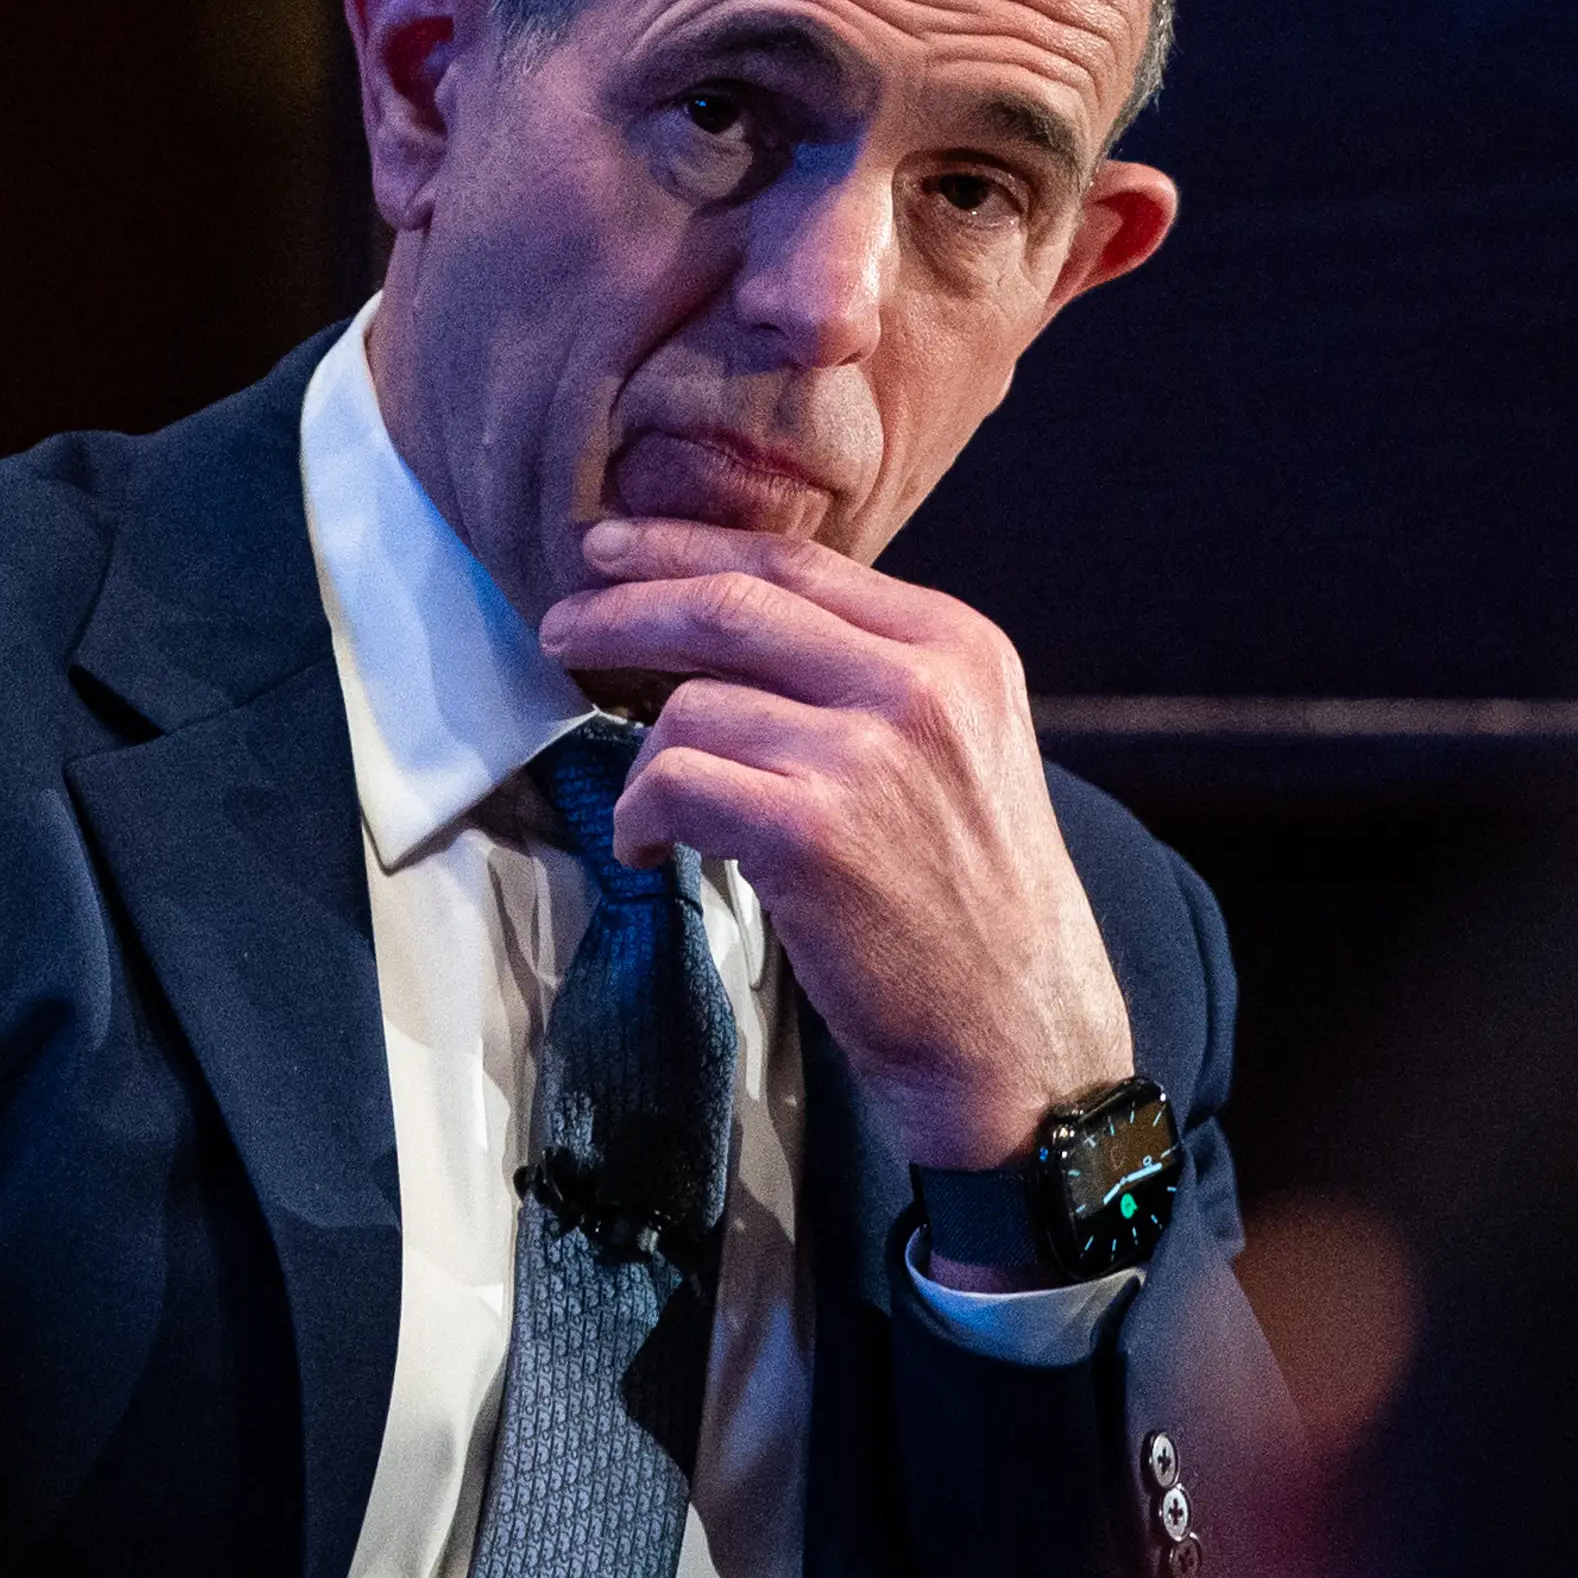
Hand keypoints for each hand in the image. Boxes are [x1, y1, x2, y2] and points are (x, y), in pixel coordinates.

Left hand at [540, 517, 1133, 1180]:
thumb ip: (870, 675)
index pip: (795, 564)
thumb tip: (724, 624)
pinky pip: (673, 782)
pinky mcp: (810, 833)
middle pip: (731, 605)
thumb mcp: (958, 748)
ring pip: (691, 705)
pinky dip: (639, 813)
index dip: (686, 548)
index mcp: (955, 646)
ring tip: (647, 807)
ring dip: (641, 755)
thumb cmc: (968, 901)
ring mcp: (865, 756)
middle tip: (562, 627)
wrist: (1016, 1029)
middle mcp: (917, 685)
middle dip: (624, 607)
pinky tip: (646, 848)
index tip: (614, 551)